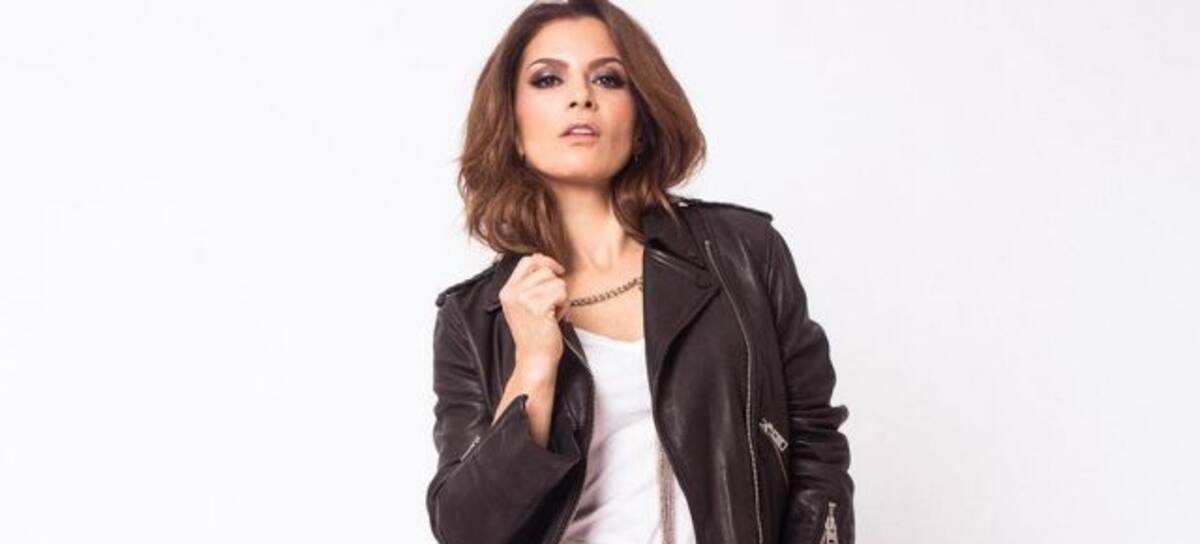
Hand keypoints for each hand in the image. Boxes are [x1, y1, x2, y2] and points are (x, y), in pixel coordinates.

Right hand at [498, 252, 568, 378]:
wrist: (535, 358)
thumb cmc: (536, 334)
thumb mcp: (526, 305)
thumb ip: (531, 284)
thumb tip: (547, 262)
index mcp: (507, 291)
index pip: (527, 261)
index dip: (545, 263)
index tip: (556, 273)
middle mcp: (512, 293)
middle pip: (544, 268)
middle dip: (555, 284)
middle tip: (551, 305)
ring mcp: (523, 299)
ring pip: (556, 281)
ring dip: (561, 297)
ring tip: (552, 313)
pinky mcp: (537, 307)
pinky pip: (562, 293)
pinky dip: (564, 306)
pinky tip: (556, 319)